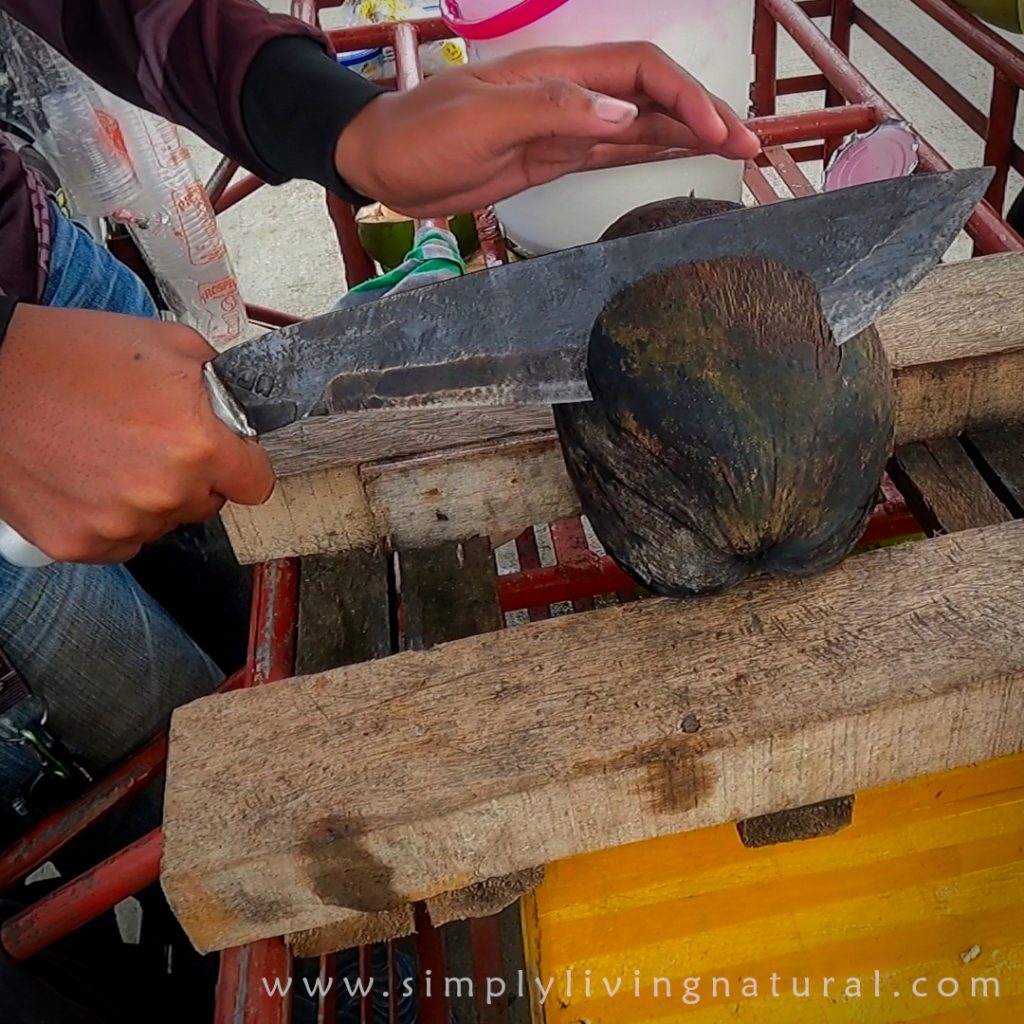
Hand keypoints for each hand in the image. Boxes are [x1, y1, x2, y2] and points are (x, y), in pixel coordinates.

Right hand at [0, 305, 273, 562]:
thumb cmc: (71, 354)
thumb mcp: (167, 345)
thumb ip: (216, 384)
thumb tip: (236, 408)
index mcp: (197, 447)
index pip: (257, 483)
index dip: (244, 464)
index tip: (229, 455)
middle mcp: (164, 495)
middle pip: (208, 504)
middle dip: (194, 477)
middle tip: (153, 442)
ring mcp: (119, 525)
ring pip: (162, 524)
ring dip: (149, 499)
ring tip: (109, 454)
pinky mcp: (76, 544)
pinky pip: (120, 542)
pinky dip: (110, 519)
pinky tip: (86, 479)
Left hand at [335, 42, 760, 217]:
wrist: (381, 163)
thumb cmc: (420, 134)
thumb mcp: (481, 120)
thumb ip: (552, 112)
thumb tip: (623, 116)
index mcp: (557, 73)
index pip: (639, 73)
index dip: (684, 97)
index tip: (716, 131)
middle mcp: (571, 95)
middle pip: (653, 95)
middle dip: (704, 115)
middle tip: (751, 147)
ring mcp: (566, 127)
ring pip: (642, 125)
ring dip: (689, 136)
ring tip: (737, 153)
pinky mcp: (555, 158)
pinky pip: (616, 153)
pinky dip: (653, 155)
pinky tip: (683, 159)